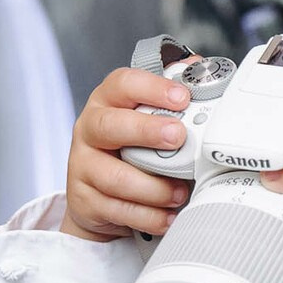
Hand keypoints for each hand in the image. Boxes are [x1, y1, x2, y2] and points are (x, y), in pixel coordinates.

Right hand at [61, 67, 196, 241]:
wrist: (101, 199)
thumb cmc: (132, 151)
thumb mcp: (148, 120)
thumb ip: (171, 97)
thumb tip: (200, 66)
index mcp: (107, 103)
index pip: (122, 84)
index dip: (152, 88)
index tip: (182, 97)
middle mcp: (90, 130)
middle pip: (110, 125)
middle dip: (146, 131)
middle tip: (178, 137)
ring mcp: (83, 165)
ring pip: (115, 176)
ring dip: (154, 187)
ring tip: (180, 192)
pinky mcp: (84, 200)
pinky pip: (118, 209)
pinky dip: (148, 216)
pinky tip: (168, 216)